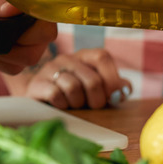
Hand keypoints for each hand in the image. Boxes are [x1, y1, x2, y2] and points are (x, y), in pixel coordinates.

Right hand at [0, 48, 132, 108]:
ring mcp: (50, 69)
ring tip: (74, 106)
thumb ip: (113, 87)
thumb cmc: (72, 94)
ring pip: (73, 88)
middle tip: (92, 107)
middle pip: (92, 80)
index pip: (102, 57)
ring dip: (78, 104)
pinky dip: (62, 105)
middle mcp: (67, 59)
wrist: (39, 99)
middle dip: (96, 100)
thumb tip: (125, 88)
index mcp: (84, 56)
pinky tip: (60, 106)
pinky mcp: (37, 84)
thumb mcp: (95, 89)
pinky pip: (56, 95)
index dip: (111, 79)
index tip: (112, 97)